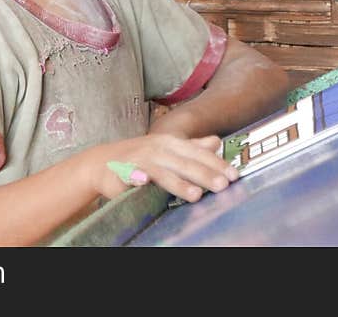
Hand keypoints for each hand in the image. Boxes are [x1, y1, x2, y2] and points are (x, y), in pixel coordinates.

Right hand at [90, 133, 237, 202]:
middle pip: (185, 162)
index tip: (234, 175)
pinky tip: (144, 183)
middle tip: (223, 185)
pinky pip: (131, 175)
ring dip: (178, 183)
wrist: (103, 162)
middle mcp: (158, 149)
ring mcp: (141, 160)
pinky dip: (137, 178)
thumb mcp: (168, 149)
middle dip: (205, 174)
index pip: (198, 153)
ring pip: (162, 172)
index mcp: (171, 143)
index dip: (217, 163)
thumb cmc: (141, 157)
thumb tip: (216, 142)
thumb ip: (192, 147)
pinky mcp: (123, 171)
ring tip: (195, 195)